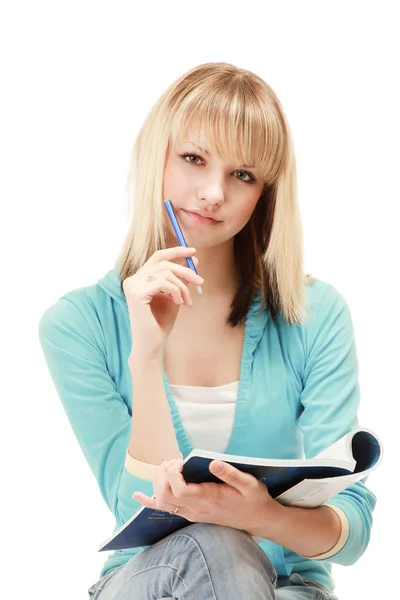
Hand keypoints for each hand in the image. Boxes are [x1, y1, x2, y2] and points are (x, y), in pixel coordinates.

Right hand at [123, 246, 203, 357]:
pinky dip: (176, 291)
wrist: (151, 345)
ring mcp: (132, 286)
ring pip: (166, 273)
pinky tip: (179, 303)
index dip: (176, 251)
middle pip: (163, 262)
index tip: (194, 251)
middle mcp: (132, 279)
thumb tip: (194, 260)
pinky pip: (163, 282)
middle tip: (200, 280)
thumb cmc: (160, 323)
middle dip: (185, 270)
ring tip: (187, 300)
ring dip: (182, 286)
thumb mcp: (175, 296)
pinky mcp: (137, 294)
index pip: (158, 257)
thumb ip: (181, 279)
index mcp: (139, 278)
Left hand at [132, 458, 283, 537]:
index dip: (173, 474)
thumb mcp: (249, 484)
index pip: (179, 490)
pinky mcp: (192, 513)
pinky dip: (150, 502)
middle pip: (165, 495)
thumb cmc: (254, 499)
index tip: (182, 460)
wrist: (259, 520)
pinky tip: (139, 495)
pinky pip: (166, 509)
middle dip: (163, 475)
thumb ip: (231, 473)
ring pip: (162, 502)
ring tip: (169, 466)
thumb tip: (212, 462)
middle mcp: (197, 508)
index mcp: (209, 499)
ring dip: (158, 482)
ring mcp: (192, 512)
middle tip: (175, 460)